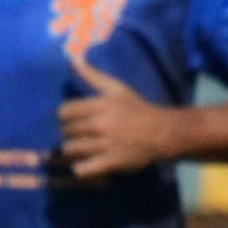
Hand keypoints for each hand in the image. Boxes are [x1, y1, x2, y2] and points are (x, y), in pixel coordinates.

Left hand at [49, 77, 187, 182]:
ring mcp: (106, 145)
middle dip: (71, 133)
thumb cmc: (138, 109)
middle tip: (82, 135)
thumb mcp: (117, 88)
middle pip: (67, 131)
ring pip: (71, 149)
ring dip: (74, 150)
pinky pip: (83, 169)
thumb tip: (72, 57)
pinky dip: (81, 168)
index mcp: (100, 105)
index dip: (66, 116)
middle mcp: (100, 124)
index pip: (65, 111)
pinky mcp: (111, 163)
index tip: (75, 119)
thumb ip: (92, 75)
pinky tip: (87, 164)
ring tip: (84, 149)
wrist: (163, 133)